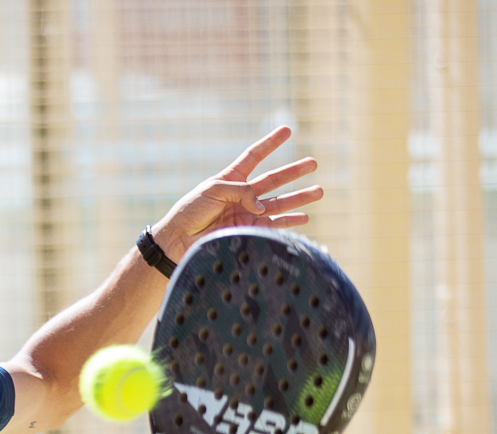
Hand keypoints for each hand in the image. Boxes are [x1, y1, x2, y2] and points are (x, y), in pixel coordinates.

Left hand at [149, 126, 321, 261]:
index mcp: (231, 179)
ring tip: (319, 191)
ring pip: (279, 203)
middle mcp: (242, 195)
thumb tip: (263, 206)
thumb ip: (242, 191)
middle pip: (274, 180)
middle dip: (294, 172)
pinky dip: (289, 222)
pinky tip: (304, 217)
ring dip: (299, 198)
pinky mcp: (248, 231)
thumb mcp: (214, 190)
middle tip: (314, 163)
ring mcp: (247, 213)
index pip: (254, 157)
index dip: (270, 144)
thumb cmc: (190, 211)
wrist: (178, 239)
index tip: (287, 130)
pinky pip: (273, 225)